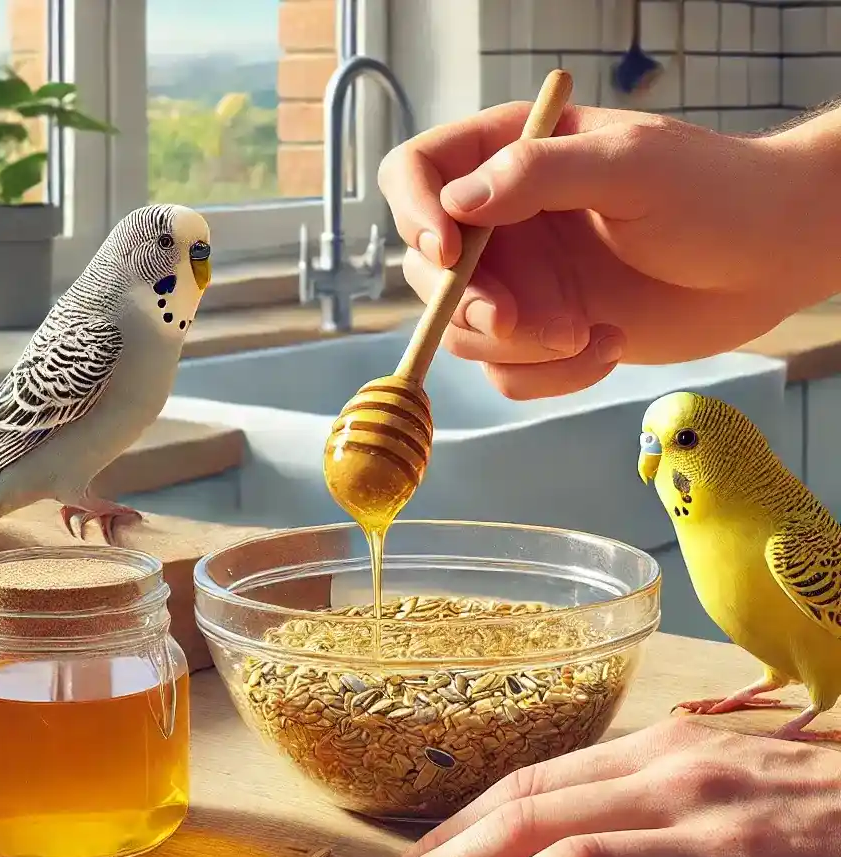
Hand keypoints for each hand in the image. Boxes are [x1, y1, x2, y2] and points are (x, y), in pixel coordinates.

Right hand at [377, 103, 835, 398]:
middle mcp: (504, 222)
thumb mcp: (631, 166)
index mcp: (510, 155)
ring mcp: (522, 283)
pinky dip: (552, 376)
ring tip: (589, 332)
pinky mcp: (544, 337)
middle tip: (522, 322)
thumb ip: (541, 173)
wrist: (767, 262)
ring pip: (465, 333)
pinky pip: (509, 373)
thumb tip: (458, 202)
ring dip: (521, 347)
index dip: (414, 213)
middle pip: (429, 271)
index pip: (416, 173)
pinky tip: (608, 346)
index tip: (447, 254)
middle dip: (473, 305)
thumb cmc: (714, 193)